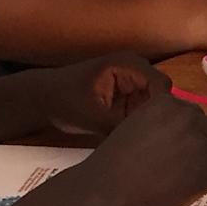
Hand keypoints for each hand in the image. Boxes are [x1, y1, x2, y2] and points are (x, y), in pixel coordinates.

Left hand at [34, 53, 165, 135]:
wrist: (43, 99)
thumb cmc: (63, 101)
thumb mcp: (92, 117)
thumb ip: (120, 127)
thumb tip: (146, 141)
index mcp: (127, 65)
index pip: (162, 85)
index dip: (164, 109)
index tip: (155, 133)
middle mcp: (135, 69)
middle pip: (161, 95)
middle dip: (156, 117)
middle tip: (146, 140)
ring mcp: (132, 82)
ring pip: (154, 105)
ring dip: (147, 121)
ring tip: (137, 139)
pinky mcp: (128, 95)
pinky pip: (143, 110)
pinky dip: (138, 123)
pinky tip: (130, 136)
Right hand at [76, 90, 206, 205]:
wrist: (105, 191)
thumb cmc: (114, 163)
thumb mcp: (136, 125)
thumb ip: (163, 122)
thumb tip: (186, 130)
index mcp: (169, 103)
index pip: (195, 116)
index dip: (185, 135)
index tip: (172, 148)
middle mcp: (188, 119)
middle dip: (197, 148)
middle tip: (175, 165)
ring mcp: (200, 146)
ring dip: (199, 167)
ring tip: (171, 179)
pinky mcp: (206, 173)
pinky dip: (199, 188)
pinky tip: (174, 190)